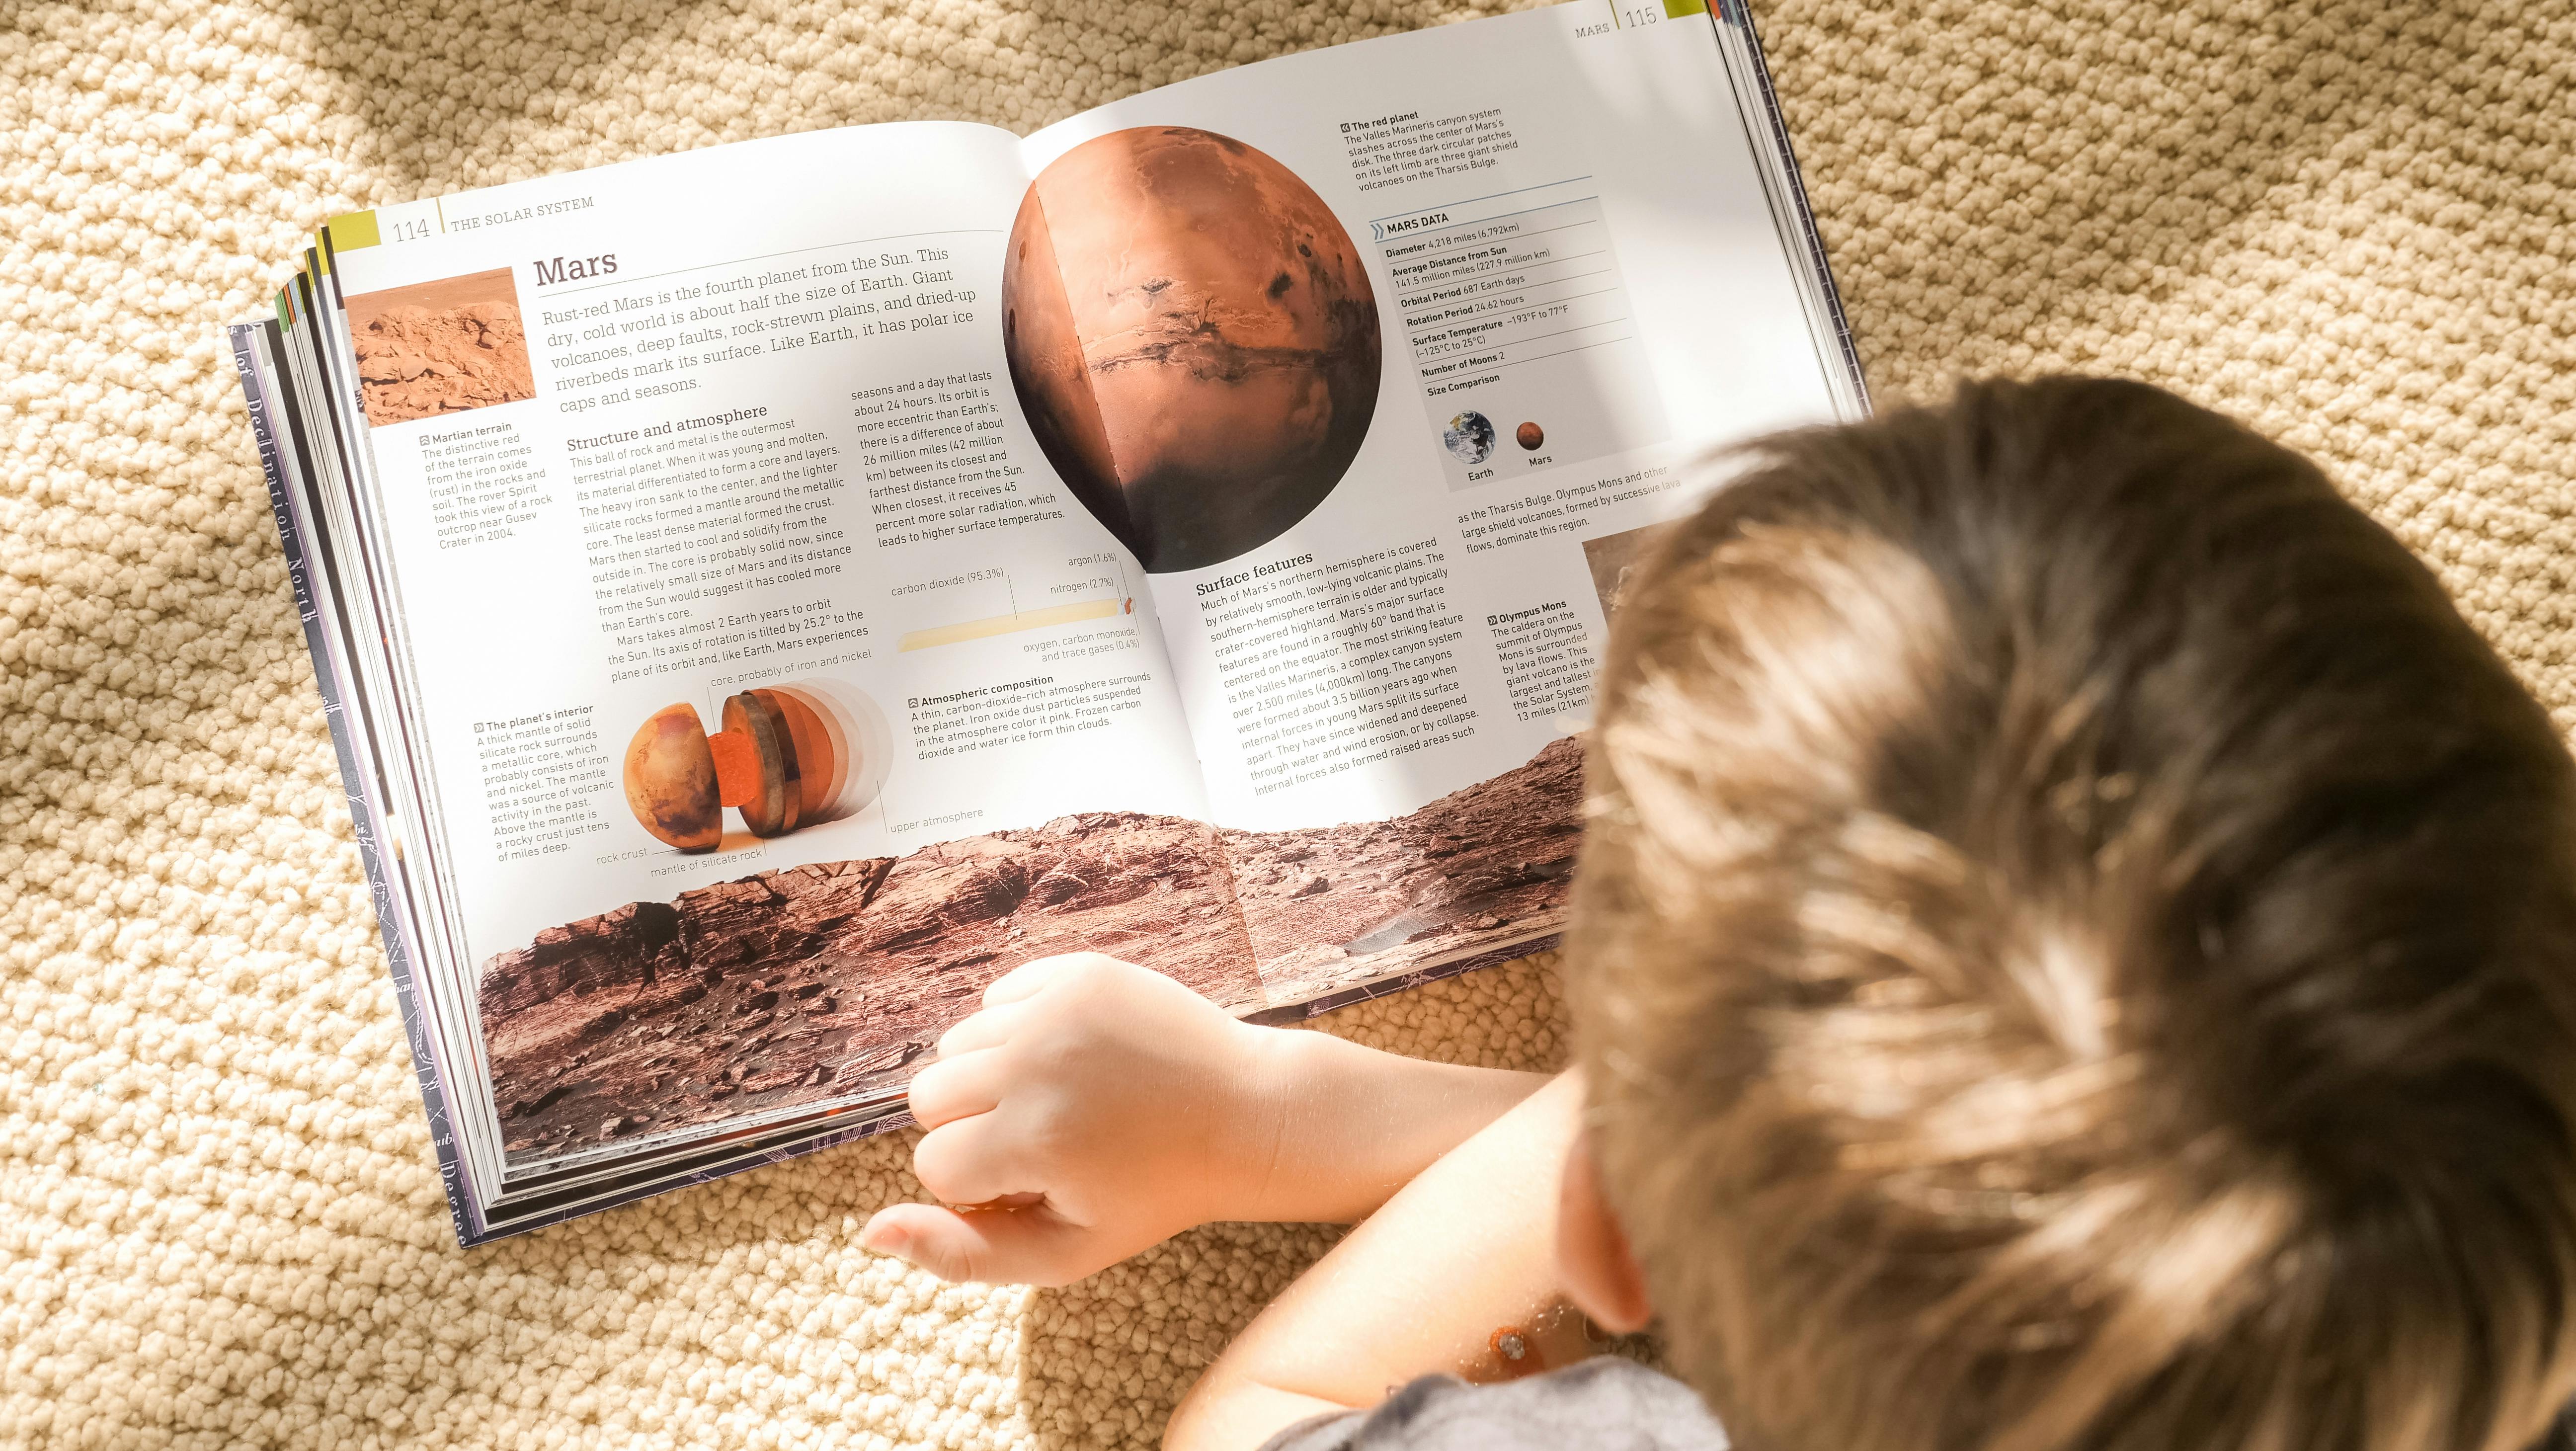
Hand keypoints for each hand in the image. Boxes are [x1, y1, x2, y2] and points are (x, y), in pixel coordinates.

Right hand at [859, 953, 1287, 1285]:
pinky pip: (999, 997)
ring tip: (1059, 1097)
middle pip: (927, 1096)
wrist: (1245, 1116)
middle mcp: (1037, 1063)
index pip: (933, 1165)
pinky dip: (1020, 1029)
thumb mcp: (1065, 1252)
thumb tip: (866, 1232)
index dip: (982, 1185)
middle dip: (970, 1126)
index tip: (1040, 1183)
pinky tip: (1074, 1057)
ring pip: (956, 1044)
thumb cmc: (1152, 1195)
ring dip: (991, 1076)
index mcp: (1033, 1140)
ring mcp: (1059, 1008)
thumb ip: (961, 1255)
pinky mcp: (1081, 971)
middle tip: (1041, 1139)